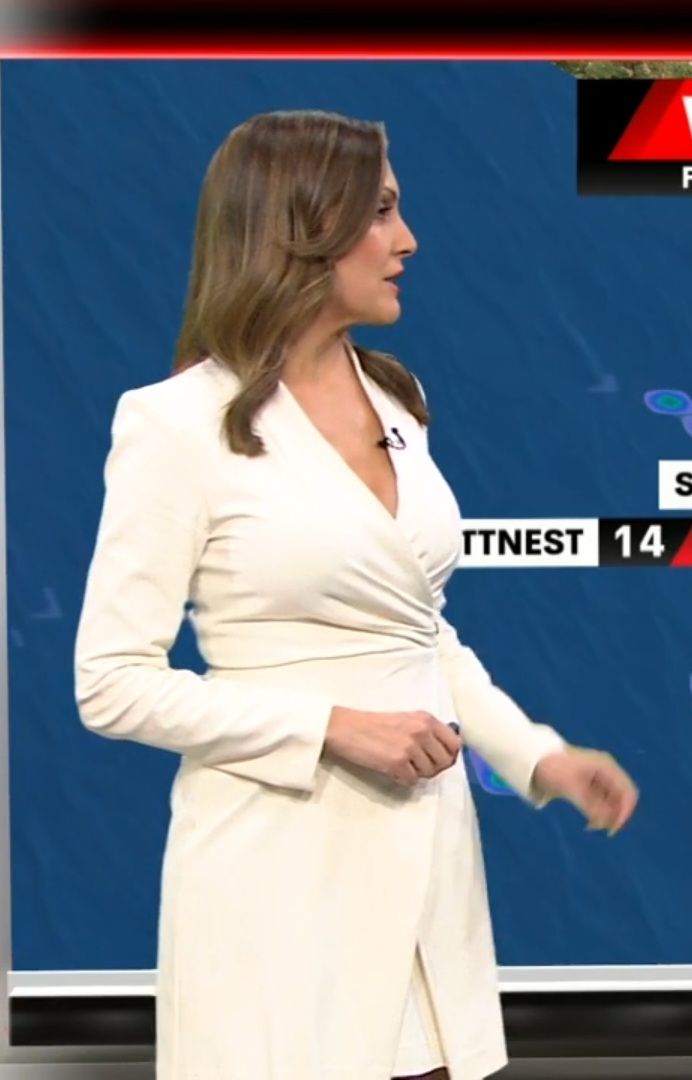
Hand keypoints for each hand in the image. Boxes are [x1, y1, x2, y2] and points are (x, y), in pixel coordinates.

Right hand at [324, 707, 462, 787]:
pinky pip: (412, 780)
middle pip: (445, 762)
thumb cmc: (374, 725)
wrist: (345, 727)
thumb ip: (427, 732)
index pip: (455, 743)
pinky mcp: (397, 762)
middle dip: (433, 768)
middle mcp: (421, 730)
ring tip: (400, 764)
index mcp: (426, 718)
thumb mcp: (407, 720)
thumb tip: (447, 752)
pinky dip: (402, 779)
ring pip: (429, 773)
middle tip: (416, 765)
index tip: (438, 760)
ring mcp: (410, 746)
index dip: (448, 755)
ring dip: (416, 773)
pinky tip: (391, 769)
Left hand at [531, 747, 638, 834]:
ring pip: (613, 803)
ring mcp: (601, 779)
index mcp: (606, 767)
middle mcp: (607, 772)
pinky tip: (589, 822)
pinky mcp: (593, 786)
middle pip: (622, 799)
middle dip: (614, 815)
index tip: (613, 827)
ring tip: (590, 826)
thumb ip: (589, 804)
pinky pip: (604, 803)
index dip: (625, 811)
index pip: (628, 792)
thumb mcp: (571, 788)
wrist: (536, 761)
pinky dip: (599, 814)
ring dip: (606, 816)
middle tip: (597, 828)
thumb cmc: (554, 769)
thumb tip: (604, 822)